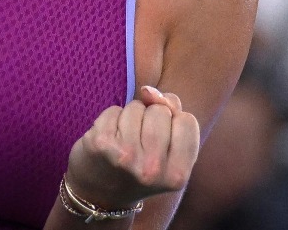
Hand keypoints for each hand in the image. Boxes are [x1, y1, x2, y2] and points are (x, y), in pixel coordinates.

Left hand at [64, 86, 199, 209]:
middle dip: (151, 119)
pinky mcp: (100, 144)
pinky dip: (111, 119)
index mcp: (177, 175)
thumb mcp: (169, 151)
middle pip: (161, 111)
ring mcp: (125, 156)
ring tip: (124, 143)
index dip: (174, 124)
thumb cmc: (141, 166)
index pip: (188, 121)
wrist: (100, 195)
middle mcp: (152, 169)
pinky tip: (109, 140)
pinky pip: (114, 110)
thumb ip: (173, 113)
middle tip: (141, 145)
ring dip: (130, 118)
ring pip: (137, 107)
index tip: (163, 144)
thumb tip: (149, 91)